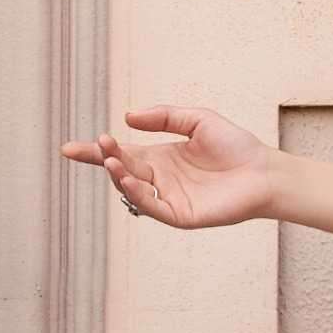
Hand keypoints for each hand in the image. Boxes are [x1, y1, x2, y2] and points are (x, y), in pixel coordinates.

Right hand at [60, 106, 272, 228]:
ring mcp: (168, 198)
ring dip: (118, 175)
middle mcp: (160, 179)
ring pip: (133, 190)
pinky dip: (137, 194)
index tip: (68, 148)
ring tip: (112, 159)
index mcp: (159, 157)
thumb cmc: (235, 146)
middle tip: (99, 145)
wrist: (264, 171)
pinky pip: (152, 207)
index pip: (121, 153)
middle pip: (121, 170)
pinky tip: (129, 178)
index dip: (95, 151)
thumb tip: (127, 118)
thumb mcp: (196, 119)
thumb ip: (163, 116)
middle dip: (105, 158)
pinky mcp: (181, 215)